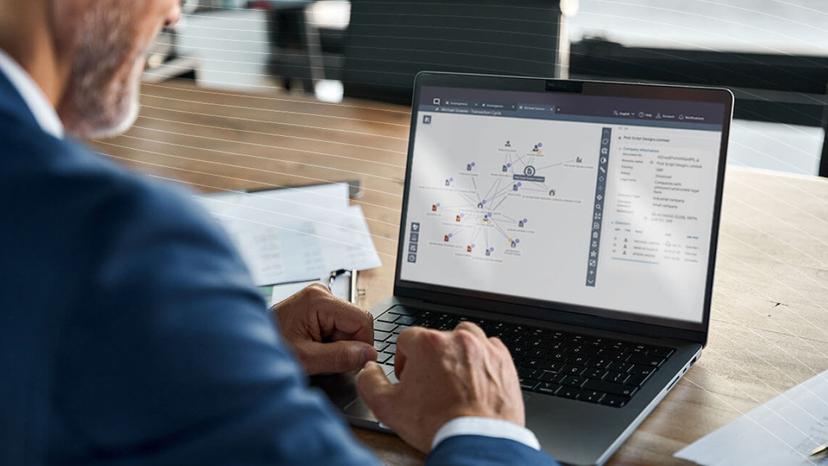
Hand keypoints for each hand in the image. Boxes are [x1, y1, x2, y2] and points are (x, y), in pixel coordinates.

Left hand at [273, 283, 376, 374]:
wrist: (245, 347)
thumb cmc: (270, 349)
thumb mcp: (307, 359)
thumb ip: (341, 357)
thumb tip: (368, 354)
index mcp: (318, 300)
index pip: (362, 320)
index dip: (362, 344)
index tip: (350, 362)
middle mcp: (321, 292)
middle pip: (356, 322)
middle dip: (347, 344)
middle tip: (323, 356)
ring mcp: (319, 297)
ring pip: (349, 325)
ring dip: (339, 343)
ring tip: (315, 350)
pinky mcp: (317, 305)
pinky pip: (339, 324)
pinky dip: (332, 339)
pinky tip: (314, 344)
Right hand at [356, 322, 523, 451]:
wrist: (478, 440)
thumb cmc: (439, 424)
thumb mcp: (388, 407)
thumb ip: (370, 382)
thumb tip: (368, 370)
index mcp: (428, 344)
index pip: (407, 339)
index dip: (404, 360)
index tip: (409, 377)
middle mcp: (457, 339)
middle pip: (436, 339)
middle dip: (431, 359)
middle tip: (430, 385)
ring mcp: (483, 348)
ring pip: (464, 340)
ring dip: (457, 355)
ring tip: (453, 380)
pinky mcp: (503, 360)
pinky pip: (489, 350)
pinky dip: (481, 361)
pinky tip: (474, 381)